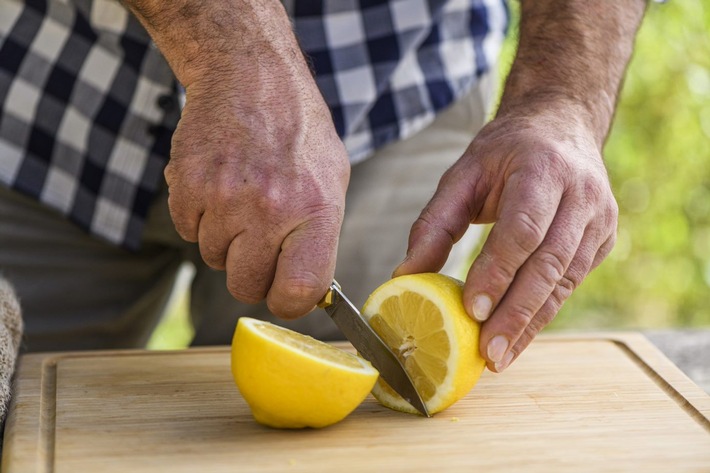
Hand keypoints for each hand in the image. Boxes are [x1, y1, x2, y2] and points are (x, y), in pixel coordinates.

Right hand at [164, 55, 349, 319]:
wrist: (250, 76)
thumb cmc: (298, 131)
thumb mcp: (332, 181)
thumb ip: (321, 240)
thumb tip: (309, 293)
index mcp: (314, 211)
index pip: (297, 292)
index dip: (291, 302)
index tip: (287, 294)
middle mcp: (268, 209)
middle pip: (246, 287)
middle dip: (253, 275)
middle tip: (261, 244)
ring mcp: (223, 199)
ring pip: (214, 260)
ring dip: (226, 242)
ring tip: (243, 200)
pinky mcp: (186, 186)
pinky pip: (187, 232)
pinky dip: (200, 219)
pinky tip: (219, 187)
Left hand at [394, 105, 617, 371]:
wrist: (561, 127)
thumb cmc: (504, 152)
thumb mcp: (462, 174)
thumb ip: (434, 224)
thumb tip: (405, 277)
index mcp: (543, 169)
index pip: (524, 229)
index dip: (499, 271)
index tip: (473, 310)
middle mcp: (581, 195)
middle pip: (549, 263)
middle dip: (517, 312)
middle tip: (488, 353)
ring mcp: (599, 219)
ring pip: (564, 281)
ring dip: (531, 323)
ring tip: (499, 357)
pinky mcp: (603, 240)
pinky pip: (570, 284)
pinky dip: (542, 313)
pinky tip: (518, 338)